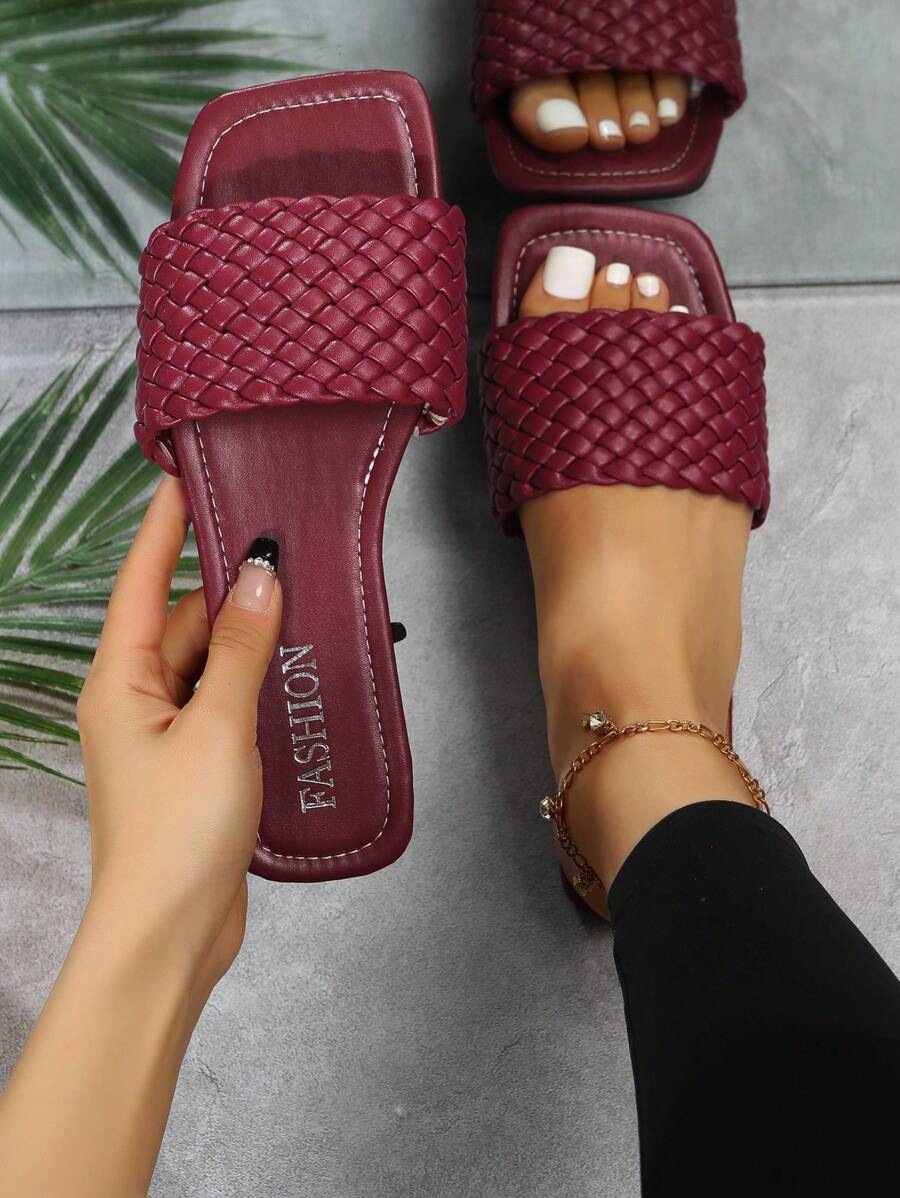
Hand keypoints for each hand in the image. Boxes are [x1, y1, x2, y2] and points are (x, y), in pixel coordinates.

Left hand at [77, 474, 281, 995]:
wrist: (171, 934)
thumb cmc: (176, 837)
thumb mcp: (217, 727)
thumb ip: (240, 648)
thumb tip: (261, 576)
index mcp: (119, 680)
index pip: (142, 580)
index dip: (164, 524)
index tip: (188, 473)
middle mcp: (136, 699)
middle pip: (185, 618)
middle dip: (232, 586)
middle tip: (287, 546)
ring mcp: (166, 731)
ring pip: (212, 659)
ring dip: (253, 638)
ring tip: (307, 604)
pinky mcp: (197, 760)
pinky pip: (226, 698)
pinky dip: (258, 680)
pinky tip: (298, 669)